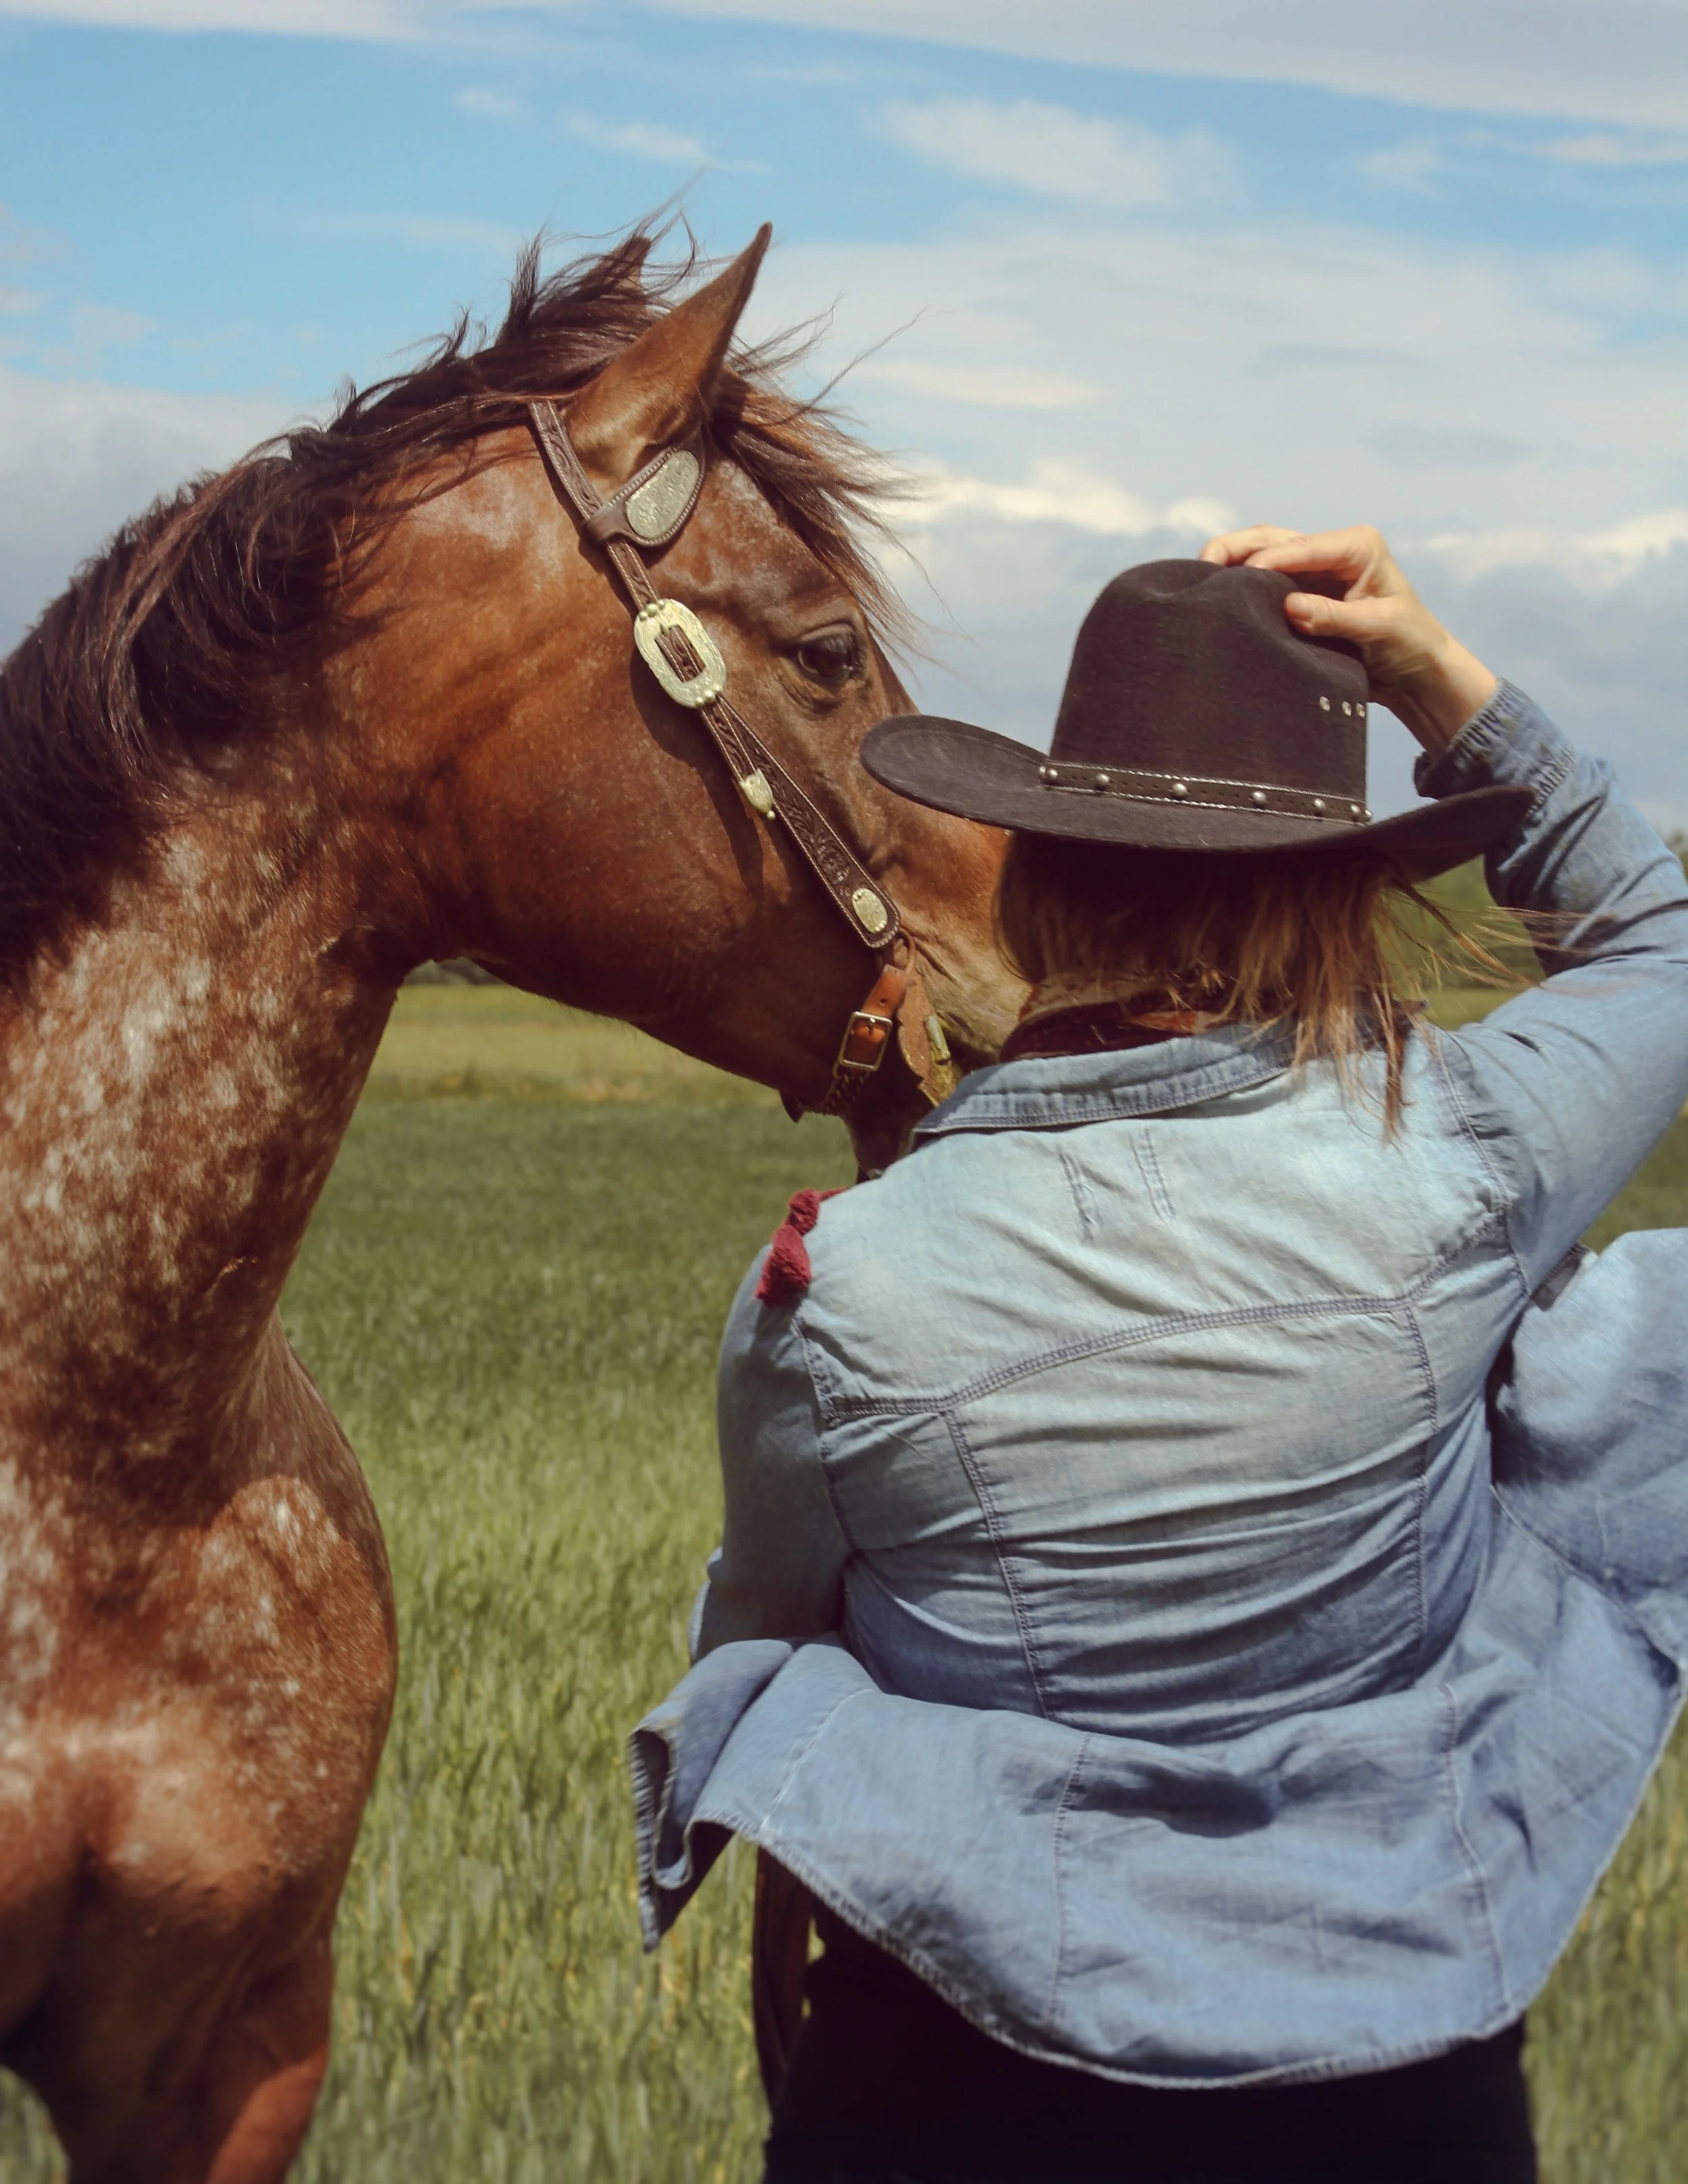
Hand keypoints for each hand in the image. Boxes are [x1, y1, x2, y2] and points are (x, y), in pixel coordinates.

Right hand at [1199, 524, 1497, 754]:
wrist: (1415, 672)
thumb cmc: (1409, 644)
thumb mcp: (1378, 627)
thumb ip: (1335, 617)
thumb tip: (1289, 606)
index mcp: (1356, 546)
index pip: (1302, 546)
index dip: (1267, 559)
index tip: (1236, 578)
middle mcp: (1330, 550)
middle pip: (1271, 539)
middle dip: (1234, 550)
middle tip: (1202, 569)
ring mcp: (1312, 571)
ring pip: (1259, 556)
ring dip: (1230, 567)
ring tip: (1199, 582)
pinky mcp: (1299, 594)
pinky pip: (1261, 585)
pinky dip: (1237, 588)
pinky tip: (1214, 599)